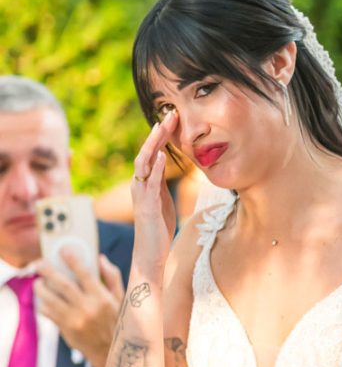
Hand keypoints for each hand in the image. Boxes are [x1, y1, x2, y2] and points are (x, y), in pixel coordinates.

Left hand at [35, 250, 125, 366]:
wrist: (109, 351)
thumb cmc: (117, 321)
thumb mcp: (122, 299)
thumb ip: (112, 277)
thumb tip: (100, 258)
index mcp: (102, 298)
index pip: (85, 275)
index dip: (73, 261)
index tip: (64, 250)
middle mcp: (87, 308)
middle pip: (64, 285)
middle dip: (49, 272)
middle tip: (39, 263)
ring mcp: (74, 319)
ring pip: (51, 300)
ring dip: (41, 289)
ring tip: (37, 281)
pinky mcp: (65, 329)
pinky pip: (49, 313)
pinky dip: (44, 304)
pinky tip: (44, 299)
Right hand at [131, 111, 178, 274]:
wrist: (150, 253)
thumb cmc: (157, 227)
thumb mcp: (161, 199)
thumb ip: (160, 181)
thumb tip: (166, 162)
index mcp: (147, 182)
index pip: (154, 152)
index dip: (162, 135)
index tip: (174, 117)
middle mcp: (141, 185)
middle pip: (148, 152)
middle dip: (159, 133)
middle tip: (171, 113)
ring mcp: (142, 195)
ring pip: (145, 164)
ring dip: (154, 144)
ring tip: (163, 127)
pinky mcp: (148, 207)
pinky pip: (151, 184)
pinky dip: (156, 169)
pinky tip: (164, 156)